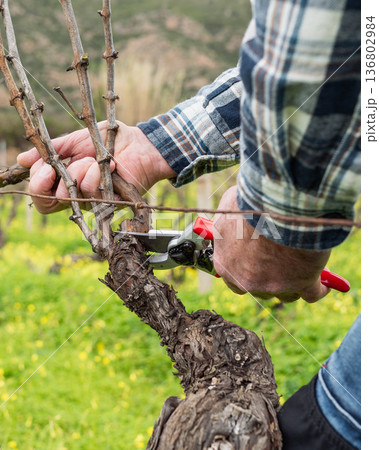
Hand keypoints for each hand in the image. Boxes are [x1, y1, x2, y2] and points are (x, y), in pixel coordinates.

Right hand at [17, 121, 175, 212]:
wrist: (138, 142)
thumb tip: (21, 160)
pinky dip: (96, 174)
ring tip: (92, 159)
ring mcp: (92, 199)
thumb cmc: (108, 141)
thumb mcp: (75, 141)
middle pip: (47, 203)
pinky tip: (109, 164)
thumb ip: (52, 150)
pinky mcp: (108, 202)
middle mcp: (75, 193)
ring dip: (78, 171)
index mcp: (64, 179)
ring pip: (69, 195)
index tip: (41, 166)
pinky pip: (91, 192)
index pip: (41, 193)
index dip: (36, 183)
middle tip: (53, 167)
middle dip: (45, 183)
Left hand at [212, 186, 330, 302]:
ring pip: (286, 293)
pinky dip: (320, 287)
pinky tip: (325, 281)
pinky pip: (312, 293)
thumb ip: (229, 224)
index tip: (257, 261)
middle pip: (261, 288)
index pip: (234, 280)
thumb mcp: (230, 209)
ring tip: (303, 266)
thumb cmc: (251, 201)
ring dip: (293, 282)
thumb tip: (234, 223)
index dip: (248, 270)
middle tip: (282, 262)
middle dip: (271, 277)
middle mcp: (247, 280)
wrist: (278, 202)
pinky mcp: (302, 284)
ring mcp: (274, 285)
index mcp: (226, 264)